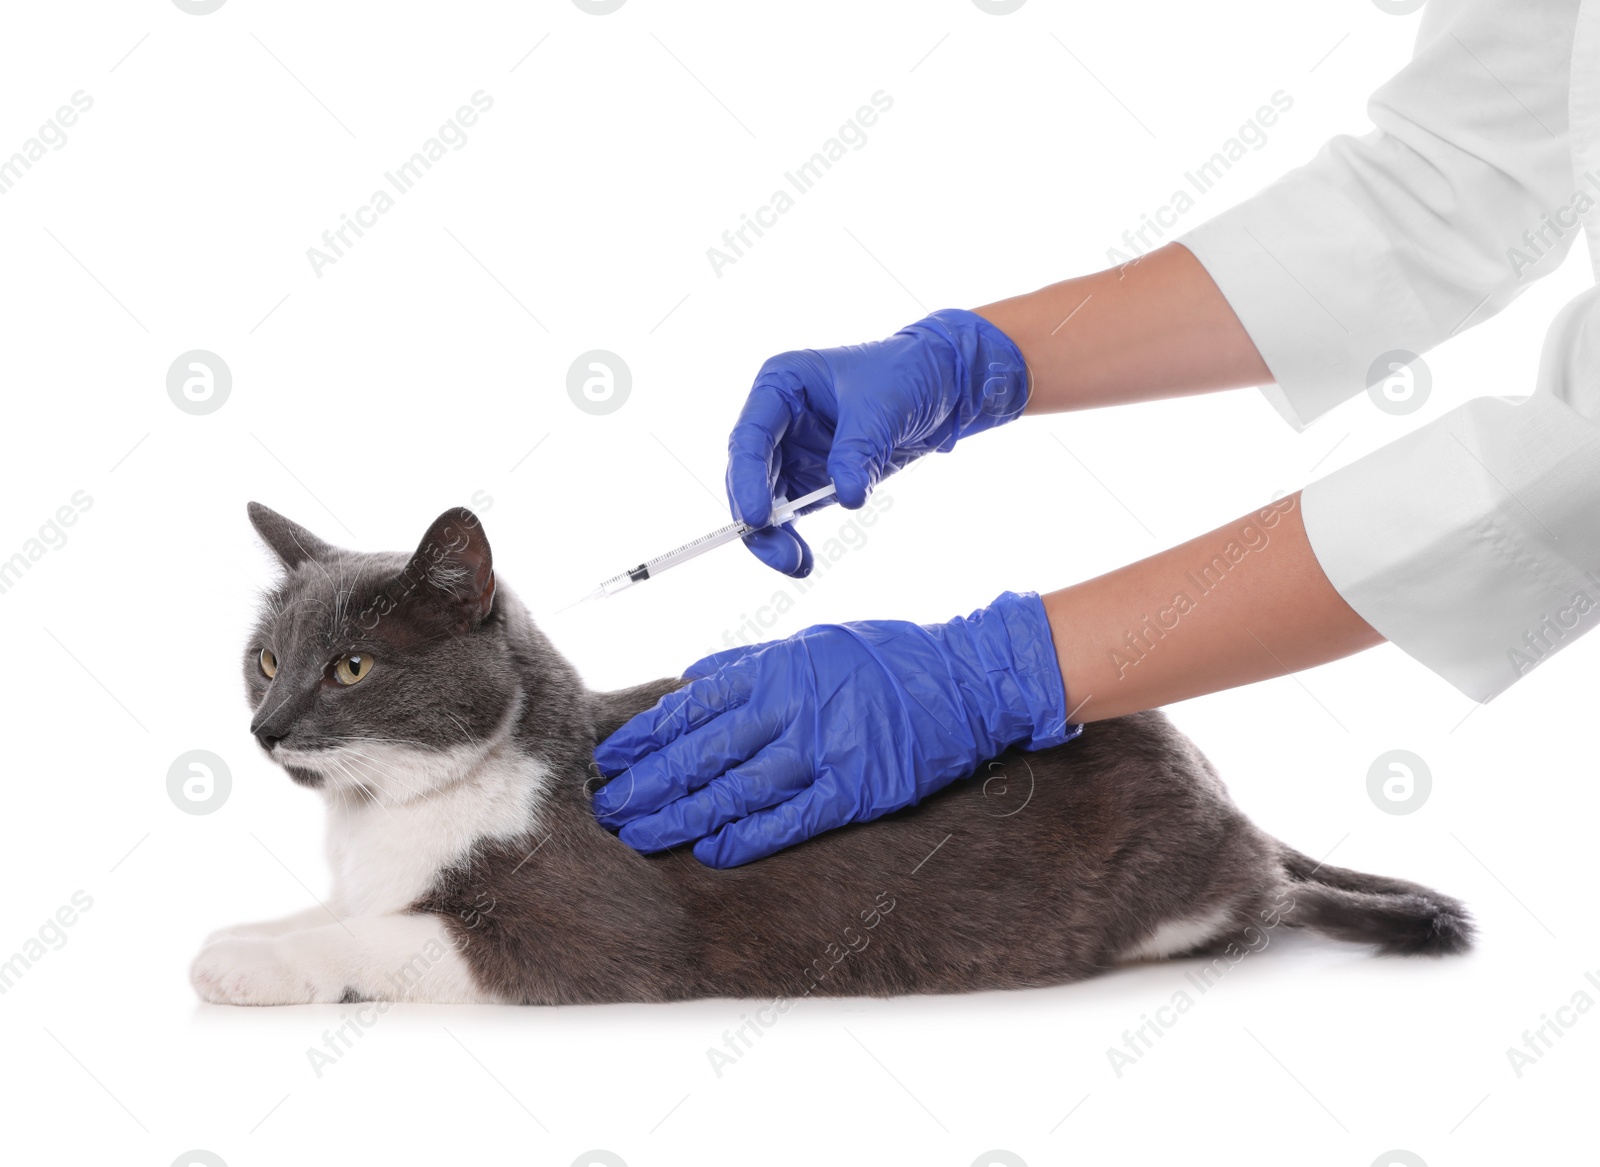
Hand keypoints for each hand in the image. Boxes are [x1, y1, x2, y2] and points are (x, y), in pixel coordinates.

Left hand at [591, 590, 1079, 867]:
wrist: (963, 679)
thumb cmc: (886, 657)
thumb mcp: (810, 640)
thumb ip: (749, 663)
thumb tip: (692, 678)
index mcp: (774, 670)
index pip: (690, 708)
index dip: (646, 738)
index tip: (611, 760)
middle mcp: (789, 709)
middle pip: (701, 754)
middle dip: (649, 785)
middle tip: (608, 810)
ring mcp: (821, 751)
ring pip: (734, 790)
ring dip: (682, 816)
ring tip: (641, 835)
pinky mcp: (853, 789)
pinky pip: (790, 819)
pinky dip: (748, 837)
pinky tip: (713, 851)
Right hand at [728, 308, 1028, 575]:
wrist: (940, 386)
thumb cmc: (905, 375)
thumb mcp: (881, 409)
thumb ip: (857, 452)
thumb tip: (846, 497)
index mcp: (781, 385)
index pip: (750, 437)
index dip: (747, 479)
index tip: (756, 519)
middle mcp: (778, 419)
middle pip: (749, 475)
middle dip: (759, 519)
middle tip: (780, 555)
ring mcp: (792, 449)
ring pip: (765, 500)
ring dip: (774, 536)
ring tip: (796, 564)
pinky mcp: (811, 477)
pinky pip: (792, 512)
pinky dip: (793, 537)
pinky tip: (802, 561)